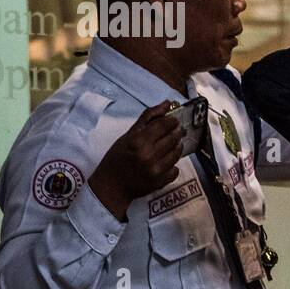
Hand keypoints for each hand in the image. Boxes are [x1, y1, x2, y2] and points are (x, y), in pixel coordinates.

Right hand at [88, 102, 182, 220]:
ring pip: (177, 153)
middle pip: (173, 138)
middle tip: (177, 130)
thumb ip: (148, 118)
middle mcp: (148, 155)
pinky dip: (173, 165)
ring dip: (177, 146)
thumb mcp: (128, 135)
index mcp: (138, 141)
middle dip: (177, 132)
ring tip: (172, 144)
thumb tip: (166, 103)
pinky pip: (175, 170)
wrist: (111, 185)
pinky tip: (166, 162)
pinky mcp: (160, 182)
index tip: (173, 120)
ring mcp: (156, 170)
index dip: (172, 121)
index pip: (164, 125)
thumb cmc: (118, 157)